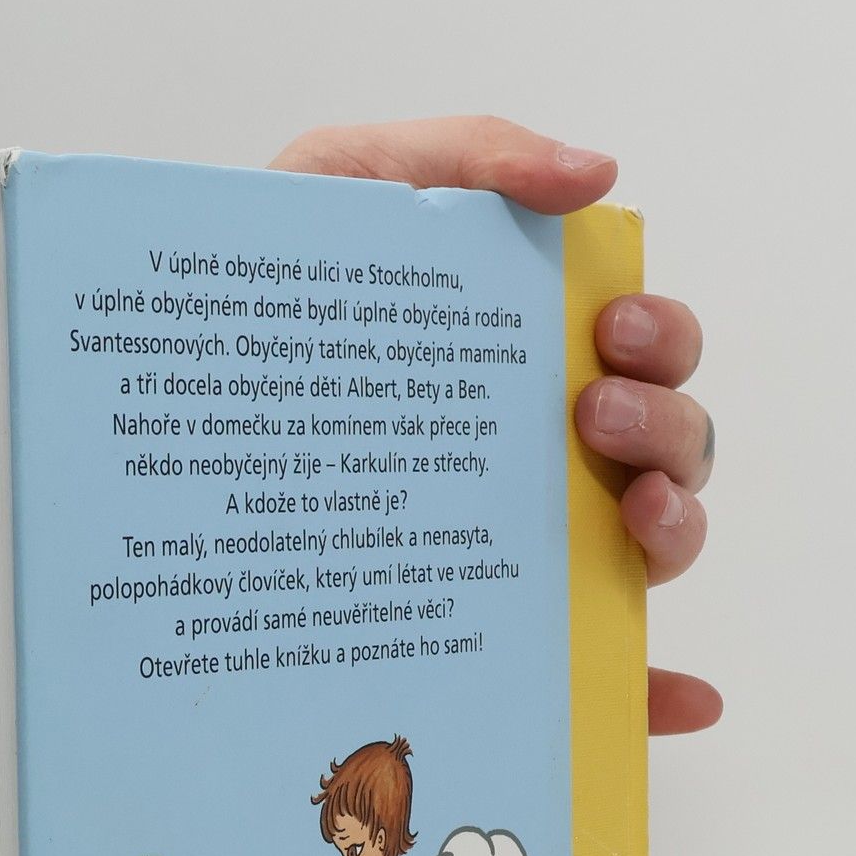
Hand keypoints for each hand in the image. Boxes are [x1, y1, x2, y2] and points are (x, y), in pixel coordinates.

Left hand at [270, 116, 720, 735]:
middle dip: (666, 422)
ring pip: (660, 546)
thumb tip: (596, 173)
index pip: (642, 350)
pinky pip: (597, 680)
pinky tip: (688, 702)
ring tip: (626, 508)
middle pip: (672, 443)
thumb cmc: (263, 291)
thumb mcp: (347, 181)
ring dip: (677, 525)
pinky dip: (656, 692)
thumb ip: (467, 154)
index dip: (662, 339)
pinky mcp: (503, 640)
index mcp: (525, 359)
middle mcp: (544, 455)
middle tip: (590, 411)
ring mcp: (528, 550)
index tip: (614, 326)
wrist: (167, 392)